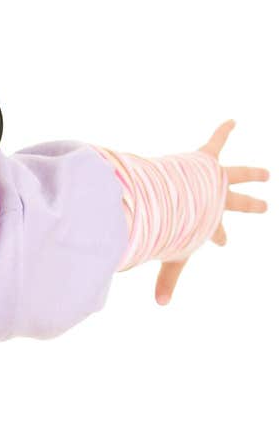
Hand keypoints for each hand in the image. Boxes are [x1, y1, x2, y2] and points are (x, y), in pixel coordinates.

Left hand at [155, 120, 269, 304]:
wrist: (179, 200)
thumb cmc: (175, 227)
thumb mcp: (173, 255)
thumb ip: (166, 279)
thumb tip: (160, 306)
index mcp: (209, 222)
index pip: (215, 232)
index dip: (219, 237)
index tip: (224, 243)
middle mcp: (216, 200)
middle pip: (236, 203)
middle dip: (250, 205)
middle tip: (264, 206)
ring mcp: (213, 180)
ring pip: (237, 174)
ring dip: (252, 174)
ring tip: (265, 173)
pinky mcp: (204, 160)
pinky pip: (216, 142)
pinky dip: (223, 130)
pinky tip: (232, 120)